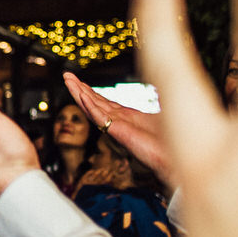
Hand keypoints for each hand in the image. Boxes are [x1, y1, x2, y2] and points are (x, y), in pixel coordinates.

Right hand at [63, 72, 176, 187]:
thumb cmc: (167, 144)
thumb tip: (164, 91)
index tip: (78, 81)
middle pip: (94, 102)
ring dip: (80, 93)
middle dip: (79, 88)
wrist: (170, 160)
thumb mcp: (161, 117)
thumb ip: (159, 103)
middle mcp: (118, 121)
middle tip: (66, 76)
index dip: (89, 91)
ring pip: (93, 107)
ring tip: (68, 81)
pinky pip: (102, 117)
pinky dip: (91, 107)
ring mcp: (117, 126)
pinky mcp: (119, 132)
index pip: (103, 102)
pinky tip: (83, 97)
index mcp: (125, 117)